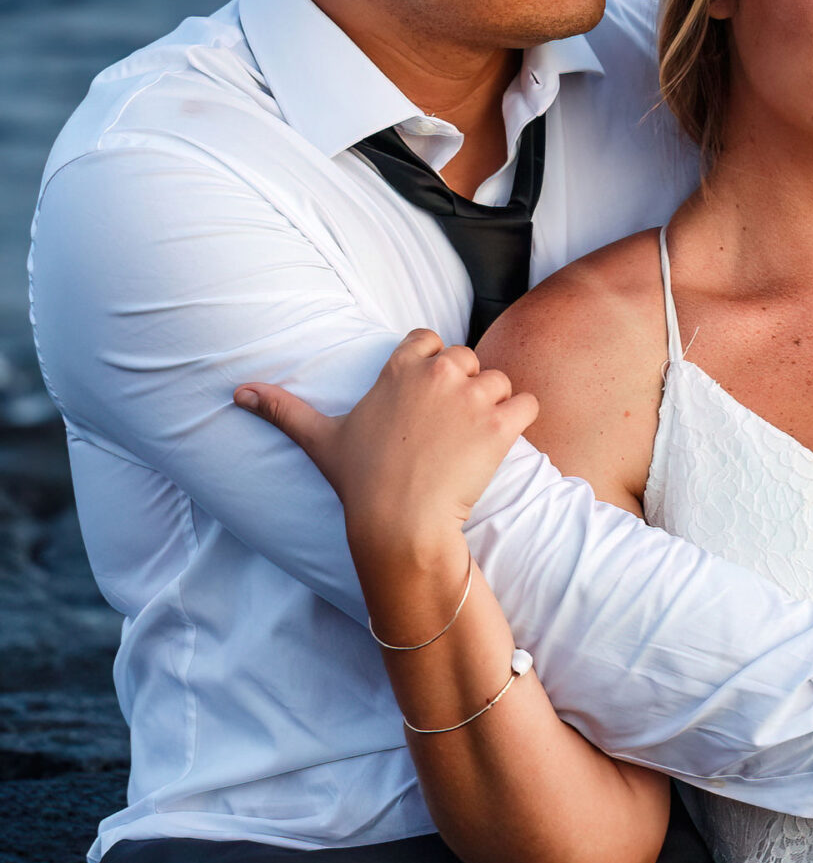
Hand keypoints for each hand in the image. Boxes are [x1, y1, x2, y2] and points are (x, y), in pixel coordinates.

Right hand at [234, 329, 538, 575]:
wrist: (398, 524)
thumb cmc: (360, 483)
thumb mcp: (320, 440)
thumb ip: (282, 409)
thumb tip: (236, 392)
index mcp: (398, 368)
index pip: (428, 338)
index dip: (432, 365)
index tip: (425, 400)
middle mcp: (436, 372)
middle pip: (466, 359)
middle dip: (464, 388)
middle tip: (446, 432)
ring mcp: (471, 396)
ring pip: (499, 381)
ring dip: (493, 406)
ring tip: (469, 444)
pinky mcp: (500, 424)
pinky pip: (527, 402)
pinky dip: (521, 420)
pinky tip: (500, 445)